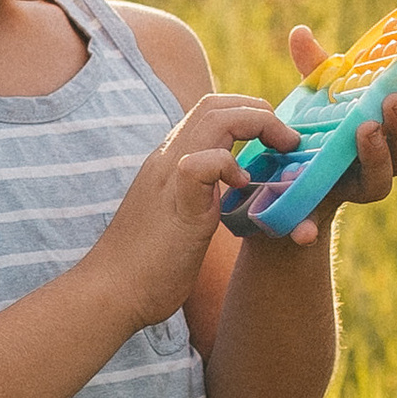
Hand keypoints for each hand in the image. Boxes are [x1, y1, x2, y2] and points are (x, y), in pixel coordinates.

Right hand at [91, 90, 300, 329]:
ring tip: (281, 148)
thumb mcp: (177, 217)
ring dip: (257, 125)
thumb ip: (197, 197)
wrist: (109, 292)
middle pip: (214, 105)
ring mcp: (168, 177)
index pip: (207, 111)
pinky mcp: (176, 204)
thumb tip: (223, 196)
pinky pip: (203, 163)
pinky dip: (230, 165)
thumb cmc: (145, 265)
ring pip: (213, 118)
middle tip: (286, 138)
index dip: (246, 113)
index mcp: (168, 161)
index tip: (273, 138)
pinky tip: (243, 185)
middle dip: (259, 111)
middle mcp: (166, 159)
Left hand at [273, 22, 396, 242]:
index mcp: (383, 127)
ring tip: (366, 130)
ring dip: (378, 157)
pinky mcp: (322, 211)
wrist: (282, 192)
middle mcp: (379, 160)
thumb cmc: (316, 134)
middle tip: (393, 99)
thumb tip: (300, 33)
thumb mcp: (315, 98)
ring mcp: (354, 187)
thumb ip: (314, 68)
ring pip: (379, 183)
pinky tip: (302, 232)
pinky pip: (319, 223)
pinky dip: (310, 226)